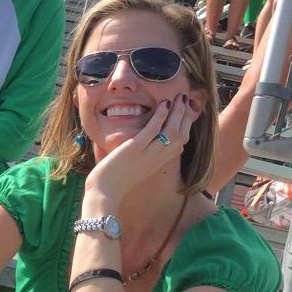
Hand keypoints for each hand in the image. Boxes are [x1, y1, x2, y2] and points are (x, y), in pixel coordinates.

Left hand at [85, 93, 200, 204]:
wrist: (104, 193)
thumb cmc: (114, 182)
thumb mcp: (134, 167)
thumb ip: (142, 155)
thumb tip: (140, 141)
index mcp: (158, 163)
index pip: (181, 143)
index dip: (186, 126)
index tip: (186, 112)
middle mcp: (158, 159)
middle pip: (182, 135)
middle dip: (186, 115)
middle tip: (185, 99)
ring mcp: (148, 154)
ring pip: (172, 131)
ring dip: (178, 112)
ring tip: (179, 97)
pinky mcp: (135, 149)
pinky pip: (153, 130)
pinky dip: (161, 116)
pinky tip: (164, 104)